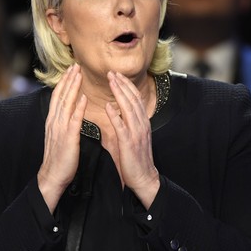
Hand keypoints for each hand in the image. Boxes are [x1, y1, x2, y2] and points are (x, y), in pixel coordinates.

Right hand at [38, 64, 86, 212]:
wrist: (53, 176)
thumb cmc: (59, 158)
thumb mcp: (60, 135)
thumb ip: (64, 121)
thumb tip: (71, 109)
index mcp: (53, 121)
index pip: (58, 97)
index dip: (64, 82)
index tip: (70, 70)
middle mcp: (54, 122)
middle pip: (61, 96)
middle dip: (68, 79)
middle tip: (75, 65)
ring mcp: (60, 129)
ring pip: (66, 104)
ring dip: (72, 87)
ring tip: (78, 74)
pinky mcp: (68, 138)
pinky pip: (73, 120)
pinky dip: (78, 108)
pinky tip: (83, 98)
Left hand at [106, 71, 159, 208]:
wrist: (143, 178)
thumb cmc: (134, 158)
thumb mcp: (130, 136)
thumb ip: (122, 123)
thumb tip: (112, 111)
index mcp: (142, 122)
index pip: (135, 99)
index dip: (127, 85)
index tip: (117, 75)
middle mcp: (141, 125)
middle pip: (132, 99)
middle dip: (122, 84)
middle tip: (112, 72)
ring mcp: (136, 134)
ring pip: (129, 109)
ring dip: (119, 93)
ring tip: (111, 82)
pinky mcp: (129, 144)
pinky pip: (121, 127)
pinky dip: (115, 116)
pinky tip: (108, 106)